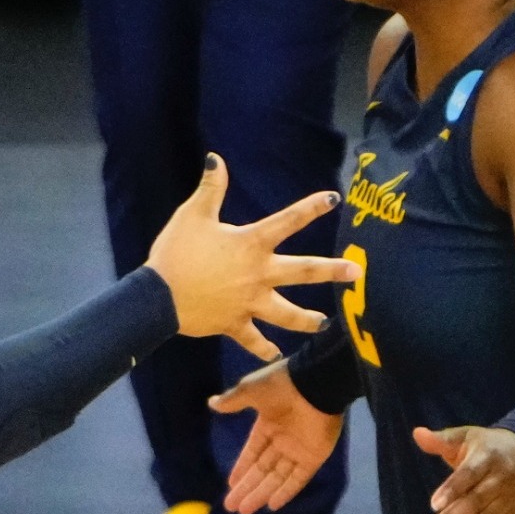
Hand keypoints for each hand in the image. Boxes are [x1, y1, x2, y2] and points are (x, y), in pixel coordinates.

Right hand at [144, 156, 352, 361]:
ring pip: (286, 314)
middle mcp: (258, 274)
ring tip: (323, 323)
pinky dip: (263, 348)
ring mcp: (249, 302)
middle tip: (357, 273)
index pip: (288, 221)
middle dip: (332, 272)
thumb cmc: (176, 253)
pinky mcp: (233, 324)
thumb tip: (216, 159)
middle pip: (303, 272)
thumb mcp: (192, 216)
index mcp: (251, 244)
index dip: (311, 207)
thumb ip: (210, 189)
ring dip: (307, 320)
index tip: (334, 198)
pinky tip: (274, 354)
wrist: (157, 298)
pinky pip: (253, 339)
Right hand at [207, 357, 343, 513]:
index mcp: (268, 425)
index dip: (241, 469)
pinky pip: (298, 478)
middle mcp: (282, 441)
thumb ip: (233, 401)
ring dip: (261, 494)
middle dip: (246, 488)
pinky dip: (286, 492)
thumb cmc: (282, 384)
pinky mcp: (314, 457)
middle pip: (261, 470)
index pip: (252, 453)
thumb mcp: (251, 390)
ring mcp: (298, 450)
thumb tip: (211, 403)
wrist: (316, 382)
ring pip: (276, 478)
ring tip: (245, 511)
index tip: (230, 484)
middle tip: (231, 507)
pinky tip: (272, 505)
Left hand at [411, 424, 514, 513]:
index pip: (469, 475)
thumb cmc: (486, 446)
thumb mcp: (465, 437)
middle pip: (477, 502)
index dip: (452, 490)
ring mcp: (512, 497)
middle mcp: (502, 478)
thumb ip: (440, 440)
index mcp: (488, 457)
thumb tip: (417, 433)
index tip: (433, 505)